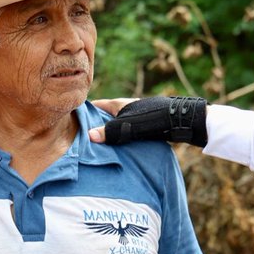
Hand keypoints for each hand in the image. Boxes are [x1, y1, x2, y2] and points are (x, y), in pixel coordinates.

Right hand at [89, 96, 208, 146]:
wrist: (179, 120)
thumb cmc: (152, 119)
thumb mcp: (127, 125)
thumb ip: (109, 131)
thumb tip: (89, 136)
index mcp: (119, 104)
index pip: (97, 105)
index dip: (85, 111)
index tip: (73, 119)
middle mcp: (126, 108)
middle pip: (106, 116)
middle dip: (96, 124)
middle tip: (83, 138)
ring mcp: (137, 116)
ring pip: (118, 125)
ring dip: (111, 133)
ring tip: (100, 147)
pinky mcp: (146, 126)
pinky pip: (129, 132)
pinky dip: (122, 138)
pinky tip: (120, 149)